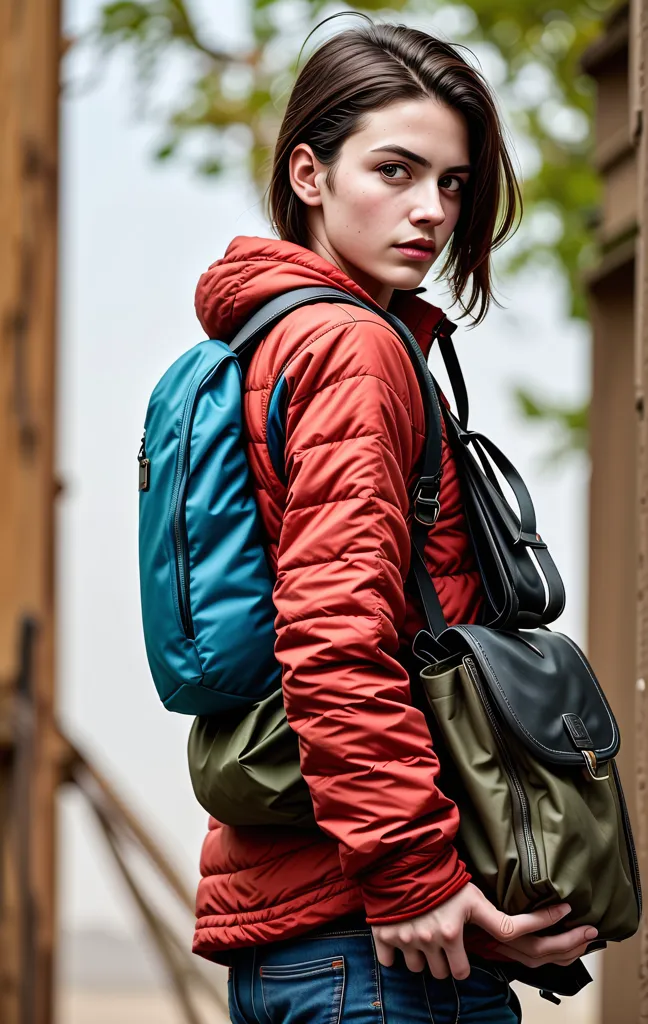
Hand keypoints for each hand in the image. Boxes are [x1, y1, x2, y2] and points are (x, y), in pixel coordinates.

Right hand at [371, 882, 597, 979]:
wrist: (403, 857)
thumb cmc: (443, 876)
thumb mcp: (475, 897)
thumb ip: (500, 922)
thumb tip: (546, 922)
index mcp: (450, 936)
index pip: (461, 972)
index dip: (463, 968)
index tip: (461, 960)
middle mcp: (426, 942)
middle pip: (439, 973)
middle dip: (441, 961)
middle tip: (440, 941)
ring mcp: (403, 940)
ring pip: (416, 968)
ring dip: (419, 956)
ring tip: (421, 934)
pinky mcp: (383, 935)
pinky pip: (388, 962)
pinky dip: (393, 954)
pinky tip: (400, 936)